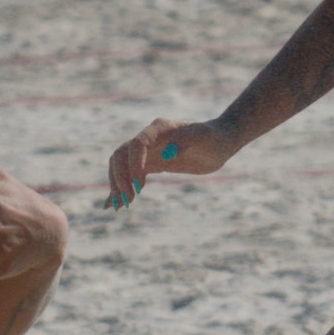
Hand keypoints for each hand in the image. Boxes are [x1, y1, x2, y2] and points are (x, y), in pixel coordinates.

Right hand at [104, 116, 233, 208]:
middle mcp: (148, 138)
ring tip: (120, 205)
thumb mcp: (203, 140)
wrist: (219, 143)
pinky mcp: (151, 164)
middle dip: (121, 177)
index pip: (137, 144)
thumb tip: (167, 155)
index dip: (134, 164)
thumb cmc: (213, 138)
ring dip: (117, 184)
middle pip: (121, 155)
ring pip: (120, 165)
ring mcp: (148, 151)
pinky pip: (130, 175)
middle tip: (130, 199)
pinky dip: (121, 188)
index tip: (140, 186)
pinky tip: (114, 204)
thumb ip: (185, 143)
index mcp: (159, 129)